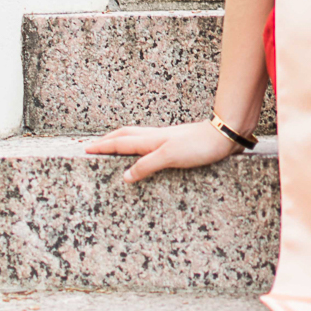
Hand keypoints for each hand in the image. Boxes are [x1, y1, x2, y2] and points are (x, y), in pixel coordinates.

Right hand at [85, 118, 245, 181]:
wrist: (225, 134)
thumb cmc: (199, 144)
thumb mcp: (169, 156)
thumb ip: (146, 165)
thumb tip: (124, 176)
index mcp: (151, 140)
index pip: (120, 142)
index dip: (103, 146)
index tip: (85, 149)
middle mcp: (156, 137)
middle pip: (126, 135)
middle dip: (108, 140)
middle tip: (93, 145)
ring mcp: (166, 139)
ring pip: (137, 137)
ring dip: (122, 141)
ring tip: (113, 146)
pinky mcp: (176, 144)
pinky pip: (149, 144)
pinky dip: (138, 147)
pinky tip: (144, 153)